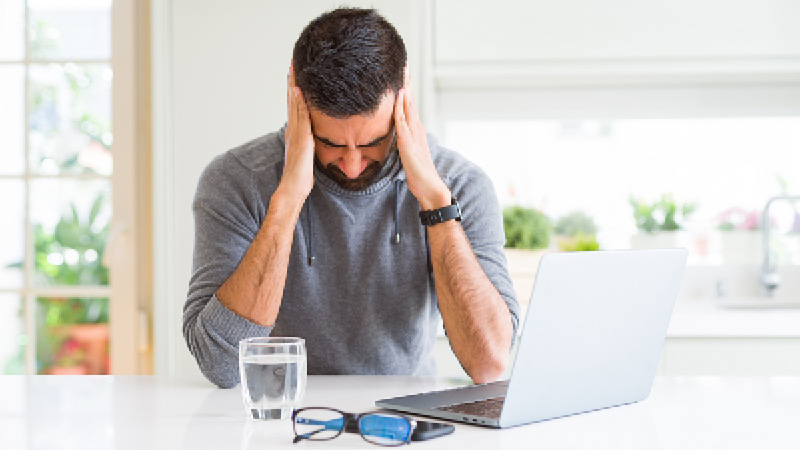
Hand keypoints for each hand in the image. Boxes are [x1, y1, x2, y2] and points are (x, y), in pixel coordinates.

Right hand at [278, 63, 314, 204]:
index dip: (294, 90)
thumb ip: (308, 145)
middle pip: (291, 100)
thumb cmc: (301, 177)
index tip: (295, 74)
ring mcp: (295, 133)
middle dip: (291, 81)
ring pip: (293, 104)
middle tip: (292, 63)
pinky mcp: (301, 138)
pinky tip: (299, 90)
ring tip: (293, 68)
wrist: (293, 188)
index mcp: (294, 133)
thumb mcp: (307, 156)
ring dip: (293, 85)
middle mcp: (293, 129)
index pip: (294, 106)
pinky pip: (300, 116)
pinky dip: (298, 102)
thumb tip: (313, 140)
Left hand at [395, 67, 450, 209]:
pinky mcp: (408, 142)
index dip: (405, 89)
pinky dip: (400, 106)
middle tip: (405, 63)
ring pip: (408, 106)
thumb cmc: (418, 172)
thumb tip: (396, 137)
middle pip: (410, 100)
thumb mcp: (407, 153)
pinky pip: (402, 120)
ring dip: (404, 88)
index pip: (408, 104)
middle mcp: (415, 127)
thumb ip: (403, 142)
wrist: (428, 186)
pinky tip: (398, 95)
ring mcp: (413, 133)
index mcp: (414, 129)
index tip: (402, 74)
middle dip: (407, 82)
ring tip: (403, 72)